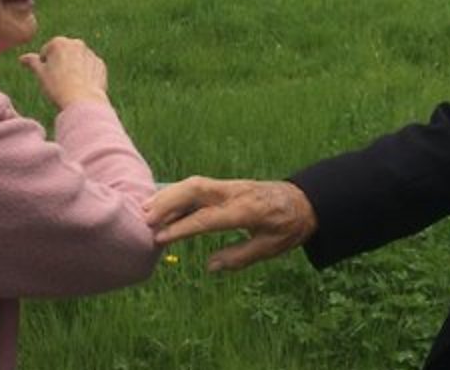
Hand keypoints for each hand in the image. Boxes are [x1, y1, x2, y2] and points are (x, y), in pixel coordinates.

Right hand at [19, 37, 109, 108]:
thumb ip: (32, 62)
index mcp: (59, 42)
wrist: (84, 101)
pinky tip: (82, 87)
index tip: (49, 77)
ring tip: (71, 86)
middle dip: (60, 64)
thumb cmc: (58, 87)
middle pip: (63, 54)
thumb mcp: (41, 74)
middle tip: (58, 81)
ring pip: (77, 60)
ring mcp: (91, 53)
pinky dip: (86, 75)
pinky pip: (90, 68)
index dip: (44, 66)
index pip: (46, 52)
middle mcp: (77, 43)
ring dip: (73, 69)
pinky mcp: (100, 64)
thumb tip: (22, 58)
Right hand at [143, 176, 317, 271]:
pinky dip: (177, 193)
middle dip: (168, 202)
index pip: (208, 218)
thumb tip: (209, 266)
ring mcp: (230, 186)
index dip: (182, 228)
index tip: (161, 238)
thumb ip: (239, 257)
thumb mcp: (269, 248)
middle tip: (145, 219)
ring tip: (145, 210)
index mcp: (247, 210)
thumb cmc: (288, 228)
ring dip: (168, 195)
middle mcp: (235, 193)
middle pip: (196, 190)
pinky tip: (161, 204)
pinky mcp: (226, 185)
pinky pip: (198, 186)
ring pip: (193, 184)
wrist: (304, 201)